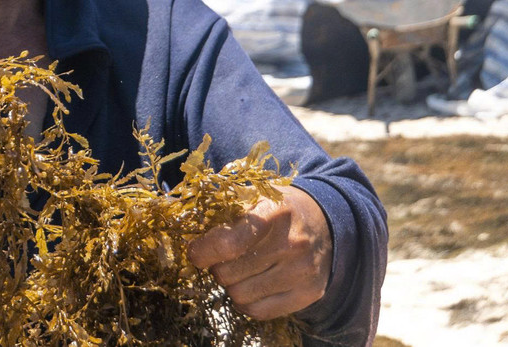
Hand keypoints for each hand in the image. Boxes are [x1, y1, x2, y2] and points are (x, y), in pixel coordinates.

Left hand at [185, 186, 331, 319]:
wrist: (325, 222)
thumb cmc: (278, 209)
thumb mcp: (253, 195)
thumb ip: (220, 208)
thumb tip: (182, 221)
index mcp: (273, 212)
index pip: (228, 244)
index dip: (202, 251)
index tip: (196, 252)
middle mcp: (291, 243)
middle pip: (228, 273)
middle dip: (217, 267)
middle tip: (224, 258)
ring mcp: (302, 272)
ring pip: (240, 296)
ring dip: (231, 285)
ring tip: (241, 269)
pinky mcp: (308, 294)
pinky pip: (259, 311)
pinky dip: (247, 302)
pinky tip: (252, 284)